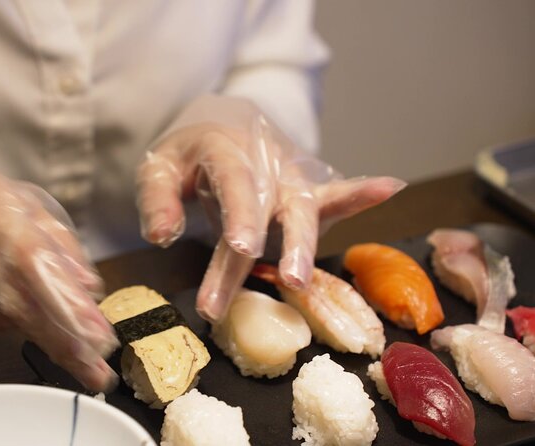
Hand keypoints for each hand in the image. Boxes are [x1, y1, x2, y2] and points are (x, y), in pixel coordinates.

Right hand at [0, 136, 118, 389]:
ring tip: (64, 338)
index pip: (40, 268)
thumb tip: (88, 285)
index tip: (100, 338)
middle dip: (63, 343)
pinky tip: (9, 309)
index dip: (70, 308)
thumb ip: (59, 242)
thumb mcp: (22, 200)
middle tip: (96, 371)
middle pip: (20, 307)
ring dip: (35, 331)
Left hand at [136, 95, 404, 321]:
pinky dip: (360, 193)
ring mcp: (288, 175)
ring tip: (301, 279)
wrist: (219, 124)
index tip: (242, 248)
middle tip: (285, 280)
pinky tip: (389, 187)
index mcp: (224, 148)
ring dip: (307, 244)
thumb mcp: (159, 167)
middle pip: (275, 204)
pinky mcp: (303, 189)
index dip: (241, 214)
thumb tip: (162, 236)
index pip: (236, 182)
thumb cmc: (188, 154)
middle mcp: (264, 161)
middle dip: (283, 244)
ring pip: (305, 208)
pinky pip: (334, 193)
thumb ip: (158, 200)